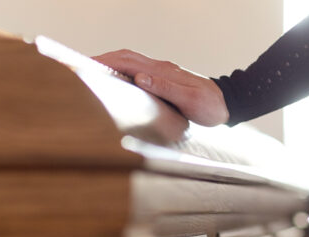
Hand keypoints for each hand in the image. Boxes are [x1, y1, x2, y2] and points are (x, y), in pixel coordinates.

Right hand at [93, 49, 228, 126]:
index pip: (128, 61)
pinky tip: (114, 81)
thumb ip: (166, 88)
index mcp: (163, 71)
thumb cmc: (210, 106)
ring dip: (111, 64)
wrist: (228, 105)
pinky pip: (138, 71)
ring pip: (130, 63)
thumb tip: (140, 78)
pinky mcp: (164, 80)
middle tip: (80, 67)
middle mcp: (160, 69)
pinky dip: (121, 72)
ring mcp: (162, 73)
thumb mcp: (190, 100)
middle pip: (125, 58)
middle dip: (102, 60)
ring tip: (91, 73)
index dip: (105, 61)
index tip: (86, 64)